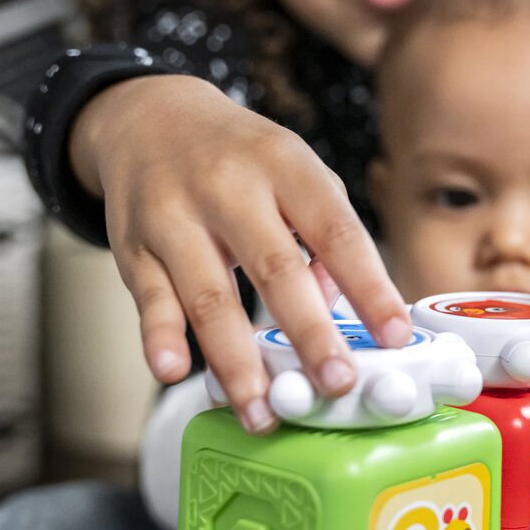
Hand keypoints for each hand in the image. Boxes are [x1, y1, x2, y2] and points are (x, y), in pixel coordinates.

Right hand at [70, 75, 411, 433]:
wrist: (150, 117)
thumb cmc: (241, 157)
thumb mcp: (296, 172)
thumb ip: (325, 233)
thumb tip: (336, 303)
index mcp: (286, 167)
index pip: (338, 231)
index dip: (370, 286)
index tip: (395, 336)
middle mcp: (230, 189)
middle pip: (276, 268)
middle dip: (310, 334)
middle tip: (337, 384)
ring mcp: (176, 217)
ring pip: (209, 295)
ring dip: (237, 361)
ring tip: (263, 412)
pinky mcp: (134, 246)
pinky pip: (149, 297)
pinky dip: (159, 337)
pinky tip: (175, 371)